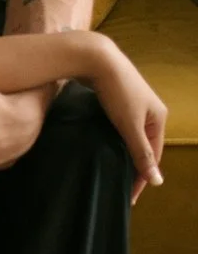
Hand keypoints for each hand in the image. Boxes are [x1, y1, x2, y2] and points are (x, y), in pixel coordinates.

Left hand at [83, 39, 166, 204]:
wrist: (95, 57)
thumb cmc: (116, 91)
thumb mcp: (129, 125)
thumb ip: (141, 153)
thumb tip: (159, 181)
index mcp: (158, 117)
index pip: (153, 156)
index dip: (142, 177)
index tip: (129, 196)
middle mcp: (150, 108)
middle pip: (143, 145)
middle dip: (133, 164)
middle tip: (120, 184)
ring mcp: (134, 101)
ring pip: (130, 134)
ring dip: (122, 150)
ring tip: (111, 168)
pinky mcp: (117, 95)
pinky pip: (119, 124)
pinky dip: (113, 137)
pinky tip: (103, 144)